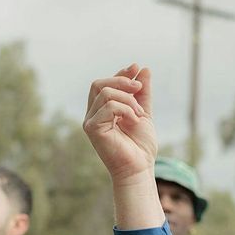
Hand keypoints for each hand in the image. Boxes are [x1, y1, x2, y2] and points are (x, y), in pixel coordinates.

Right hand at [83, 65, 155, 184]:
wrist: (140, 167)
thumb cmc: (140, 146)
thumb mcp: (144, 112)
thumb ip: (142, 93)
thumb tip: (143, 69)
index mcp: (102, 111)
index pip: (105, 84)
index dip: (120, 74)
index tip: (136, 67)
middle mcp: (93, 115)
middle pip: (98, 84)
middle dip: (121, 80)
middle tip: (139, 87)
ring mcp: (91, 122)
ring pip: (105, 93)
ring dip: (128, 98)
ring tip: (139, 113)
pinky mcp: (92, 129)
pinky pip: (108, 106)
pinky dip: (125, 109)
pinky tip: (134, 120)